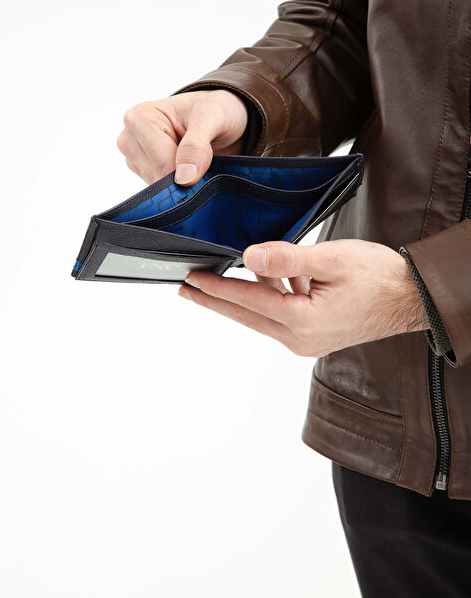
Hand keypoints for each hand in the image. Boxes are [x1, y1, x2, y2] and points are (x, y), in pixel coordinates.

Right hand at [117, 90, 247, 184]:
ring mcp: (133, 157)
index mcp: (139, 118)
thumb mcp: (213, 118)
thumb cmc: (213, 110)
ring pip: (157, 188)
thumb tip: (183, 178)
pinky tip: (187, 169)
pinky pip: (159, 192)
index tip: (207, 159)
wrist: (218, 119)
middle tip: (204, 161)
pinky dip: (177, 187)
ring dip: (182, 183)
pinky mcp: (141, 172)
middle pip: (157, 177)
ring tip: (195, 161)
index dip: (189, 170)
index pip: (161, 163)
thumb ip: (196, 146)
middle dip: (184, 178)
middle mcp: (129, 138)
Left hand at [178, 239, 429, 356]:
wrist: (411, 297)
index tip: (190, 279)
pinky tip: (265, 277)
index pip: (248, 301)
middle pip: (246, 315)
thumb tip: (248, 258)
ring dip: (241, 297)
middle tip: (186, 289)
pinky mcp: (313, 334)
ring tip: (214, 280)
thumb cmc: (379, 276)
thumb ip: (288, 259)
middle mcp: (300, 338)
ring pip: (261, 315)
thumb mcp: (332, 259)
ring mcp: (306, 340)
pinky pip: (280, 314)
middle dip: (215, 299)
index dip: (216, 287)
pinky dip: (268, 296)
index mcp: (302, 321)